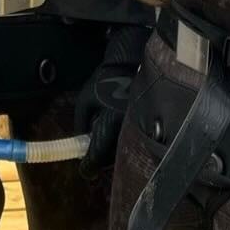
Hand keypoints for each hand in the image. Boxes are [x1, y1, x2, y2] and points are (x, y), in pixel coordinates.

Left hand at [75, 25, 149, 176]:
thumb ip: (81, 121)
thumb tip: (81, 138)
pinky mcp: (148, 123)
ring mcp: (139, 127)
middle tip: (94, 149)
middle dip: (102, 156)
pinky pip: (134, 139)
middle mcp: (127, 129)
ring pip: (124, 149)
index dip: (88, 166)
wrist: (135, 60)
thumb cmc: (107, 77)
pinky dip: (125, 138)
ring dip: (114, 147)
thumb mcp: (85, 98)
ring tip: (109, 131)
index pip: (97, 156)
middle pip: (112, 157)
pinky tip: (121, 127)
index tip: (85, 169)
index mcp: (110, 123)